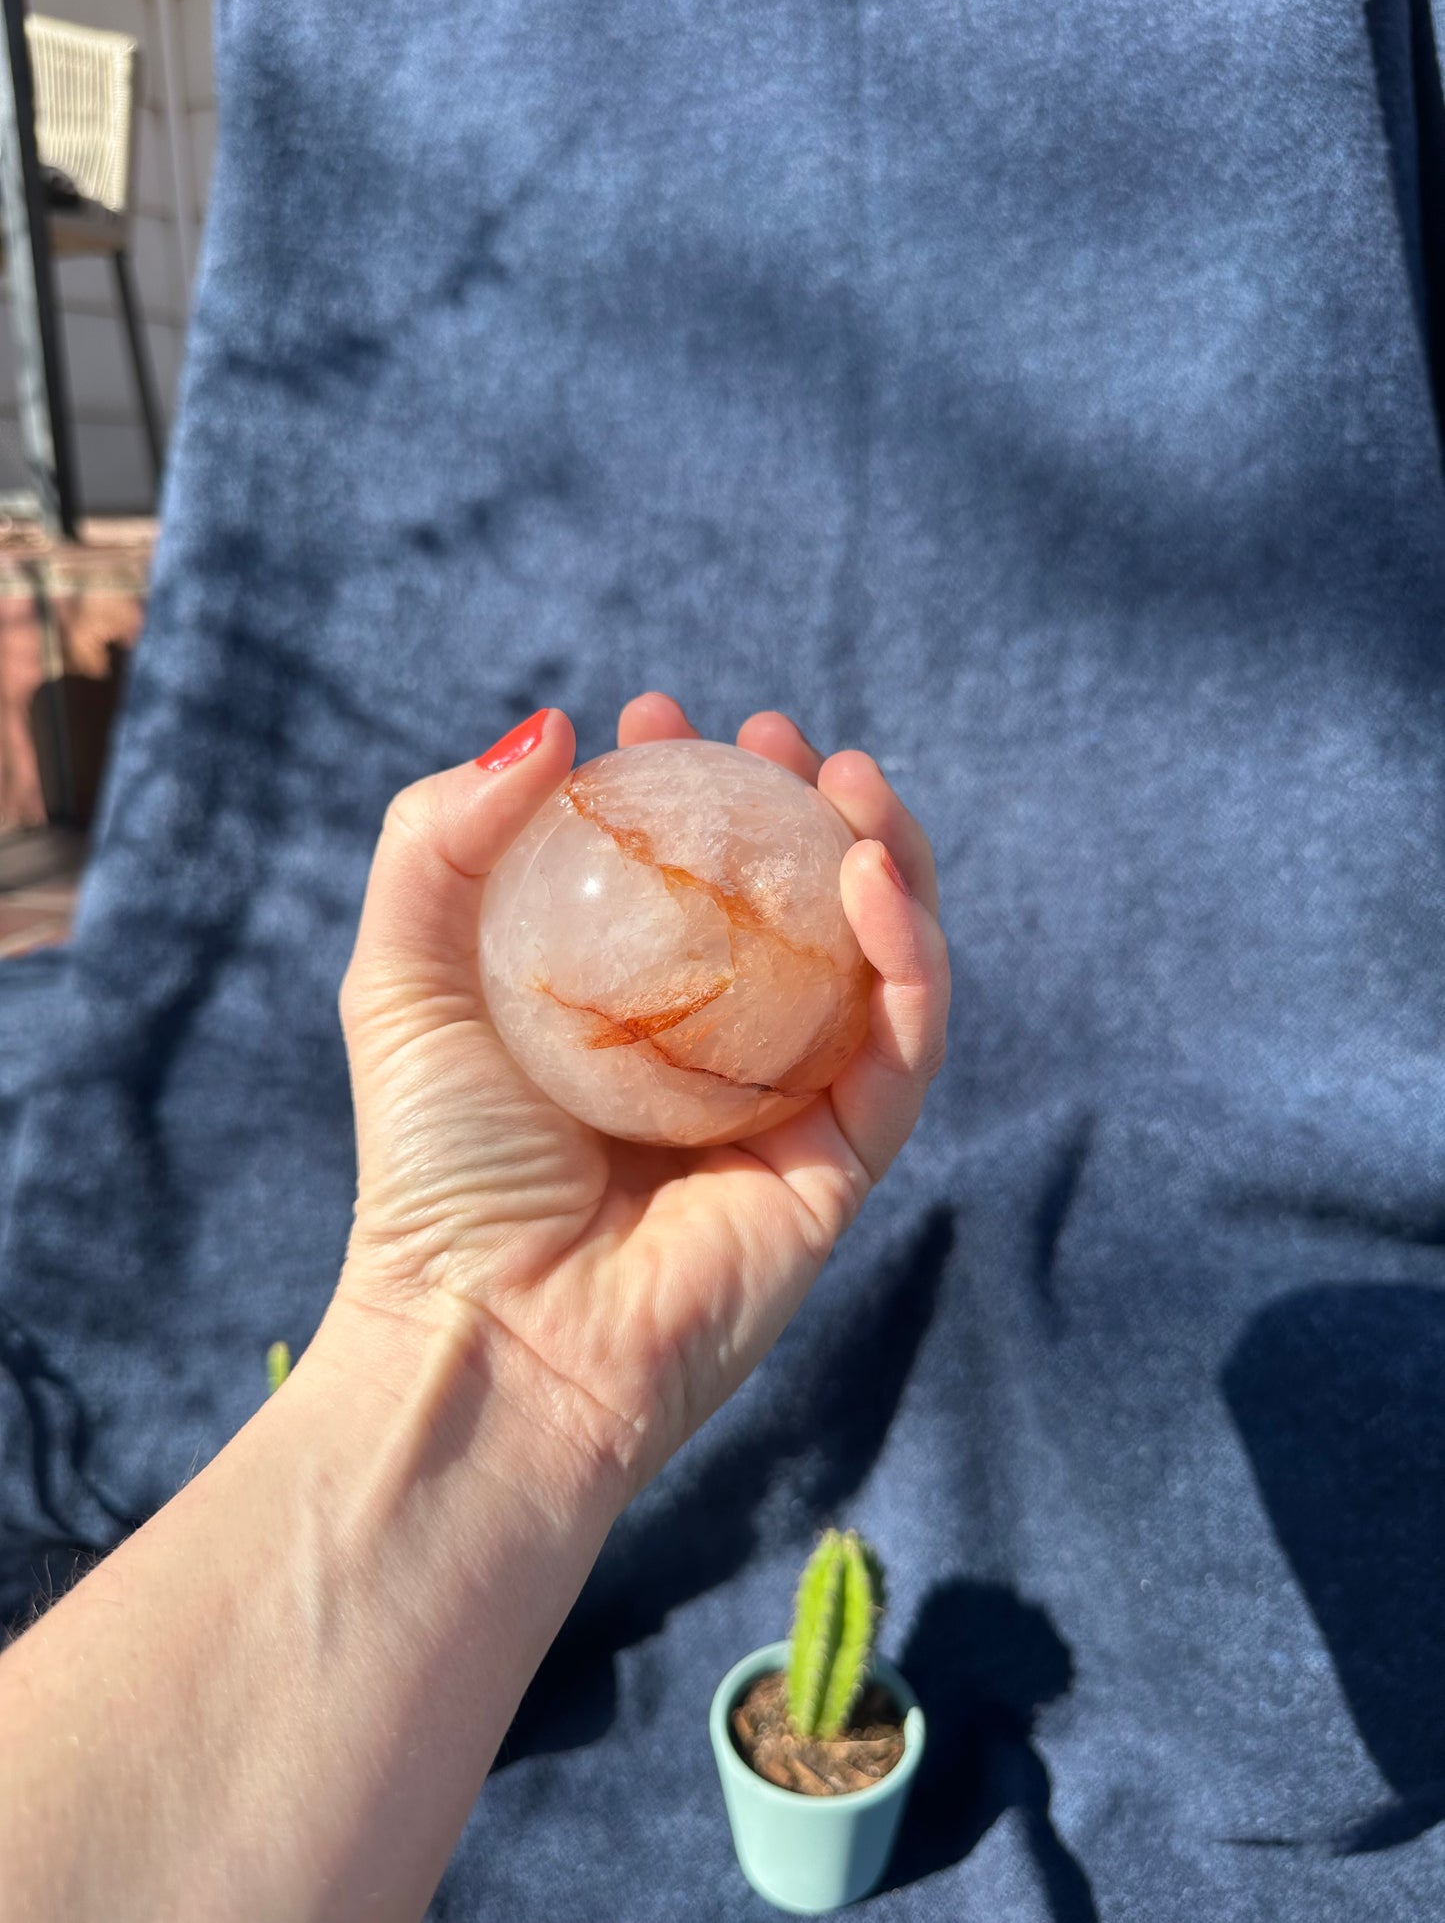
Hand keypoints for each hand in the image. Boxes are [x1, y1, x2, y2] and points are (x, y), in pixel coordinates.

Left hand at [334, 695, 949, 1500]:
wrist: (488, 1338)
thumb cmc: (436, 1170)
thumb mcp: (402, 978)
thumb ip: (440, 843)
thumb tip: (552, 728)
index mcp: (622, 1021)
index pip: (679, 886)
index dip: (682, 791)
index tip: (655, 719)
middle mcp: (712, 1061)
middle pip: (792, 914)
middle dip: (799, 809)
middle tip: (775, 736)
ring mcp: (784, 1114)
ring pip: (872, 968)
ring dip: (882, 860)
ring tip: (849, 775)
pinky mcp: (840, 1170)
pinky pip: (902, 1048)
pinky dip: (907, 955)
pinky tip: (870, 874)